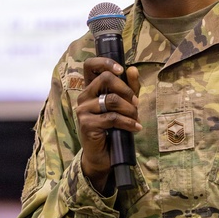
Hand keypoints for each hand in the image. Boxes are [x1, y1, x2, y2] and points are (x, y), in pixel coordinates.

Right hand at [76, 56, 140, 192]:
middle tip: (136, 103)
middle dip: (126, 90)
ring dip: (129, 109)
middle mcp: (84, 96)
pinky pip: (112, 117)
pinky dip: (128, 122)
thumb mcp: (124, 105)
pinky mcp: (87, 124)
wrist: (104, 155)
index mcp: (91, 88)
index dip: (106, 63)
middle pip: (105, 78)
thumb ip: (129, 88)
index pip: (90, 65)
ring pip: (112, 99)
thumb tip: (132, 69)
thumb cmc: (114, 128)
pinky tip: (135, 128)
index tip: (121, 70)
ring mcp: (83, 110)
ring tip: (136, 118)